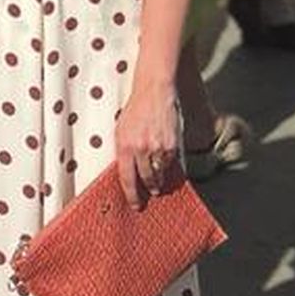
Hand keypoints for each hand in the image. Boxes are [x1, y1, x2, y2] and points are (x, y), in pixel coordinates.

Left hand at [114, 78, 181, 209]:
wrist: (154, 90)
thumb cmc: (136, 110)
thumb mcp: (121, 129)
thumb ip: (124, 150)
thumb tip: (127, 172)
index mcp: (124, 145)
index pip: (127, 178)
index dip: (131, 195)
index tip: (135, 205)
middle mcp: (141, 148)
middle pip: (146, 179)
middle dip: (149, 188)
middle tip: (151, 192)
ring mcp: (158, 147)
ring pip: (160, 173)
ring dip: (159, 178)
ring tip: (158, 180)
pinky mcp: (173, 144)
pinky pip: (171, 163)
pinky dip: (169, 166)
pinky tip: (166, 163)